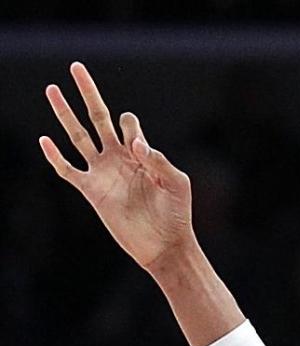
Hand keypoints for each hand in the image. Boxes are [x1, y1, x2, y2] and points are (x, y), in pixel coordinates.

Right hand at [39, 62, 194, 271]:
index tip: (137, 146)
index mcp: (141, 154)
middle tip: (76, 68)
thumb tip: (134, 143)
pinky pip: (67, 170)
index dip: (130, 126)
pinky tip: (45, 140)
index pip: (127, 124)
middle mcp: (119, 158)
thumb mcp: (177, 183)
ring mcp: (103, 173)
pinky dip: (55, 156)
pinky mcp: (92, 191)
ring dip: (65, 114)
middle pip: (98, 118)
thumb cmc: (176, 215)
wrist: (164, 245)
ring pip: (78, 136)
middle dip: (88, 93)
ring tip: (52, 90)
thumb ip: (158, 160)